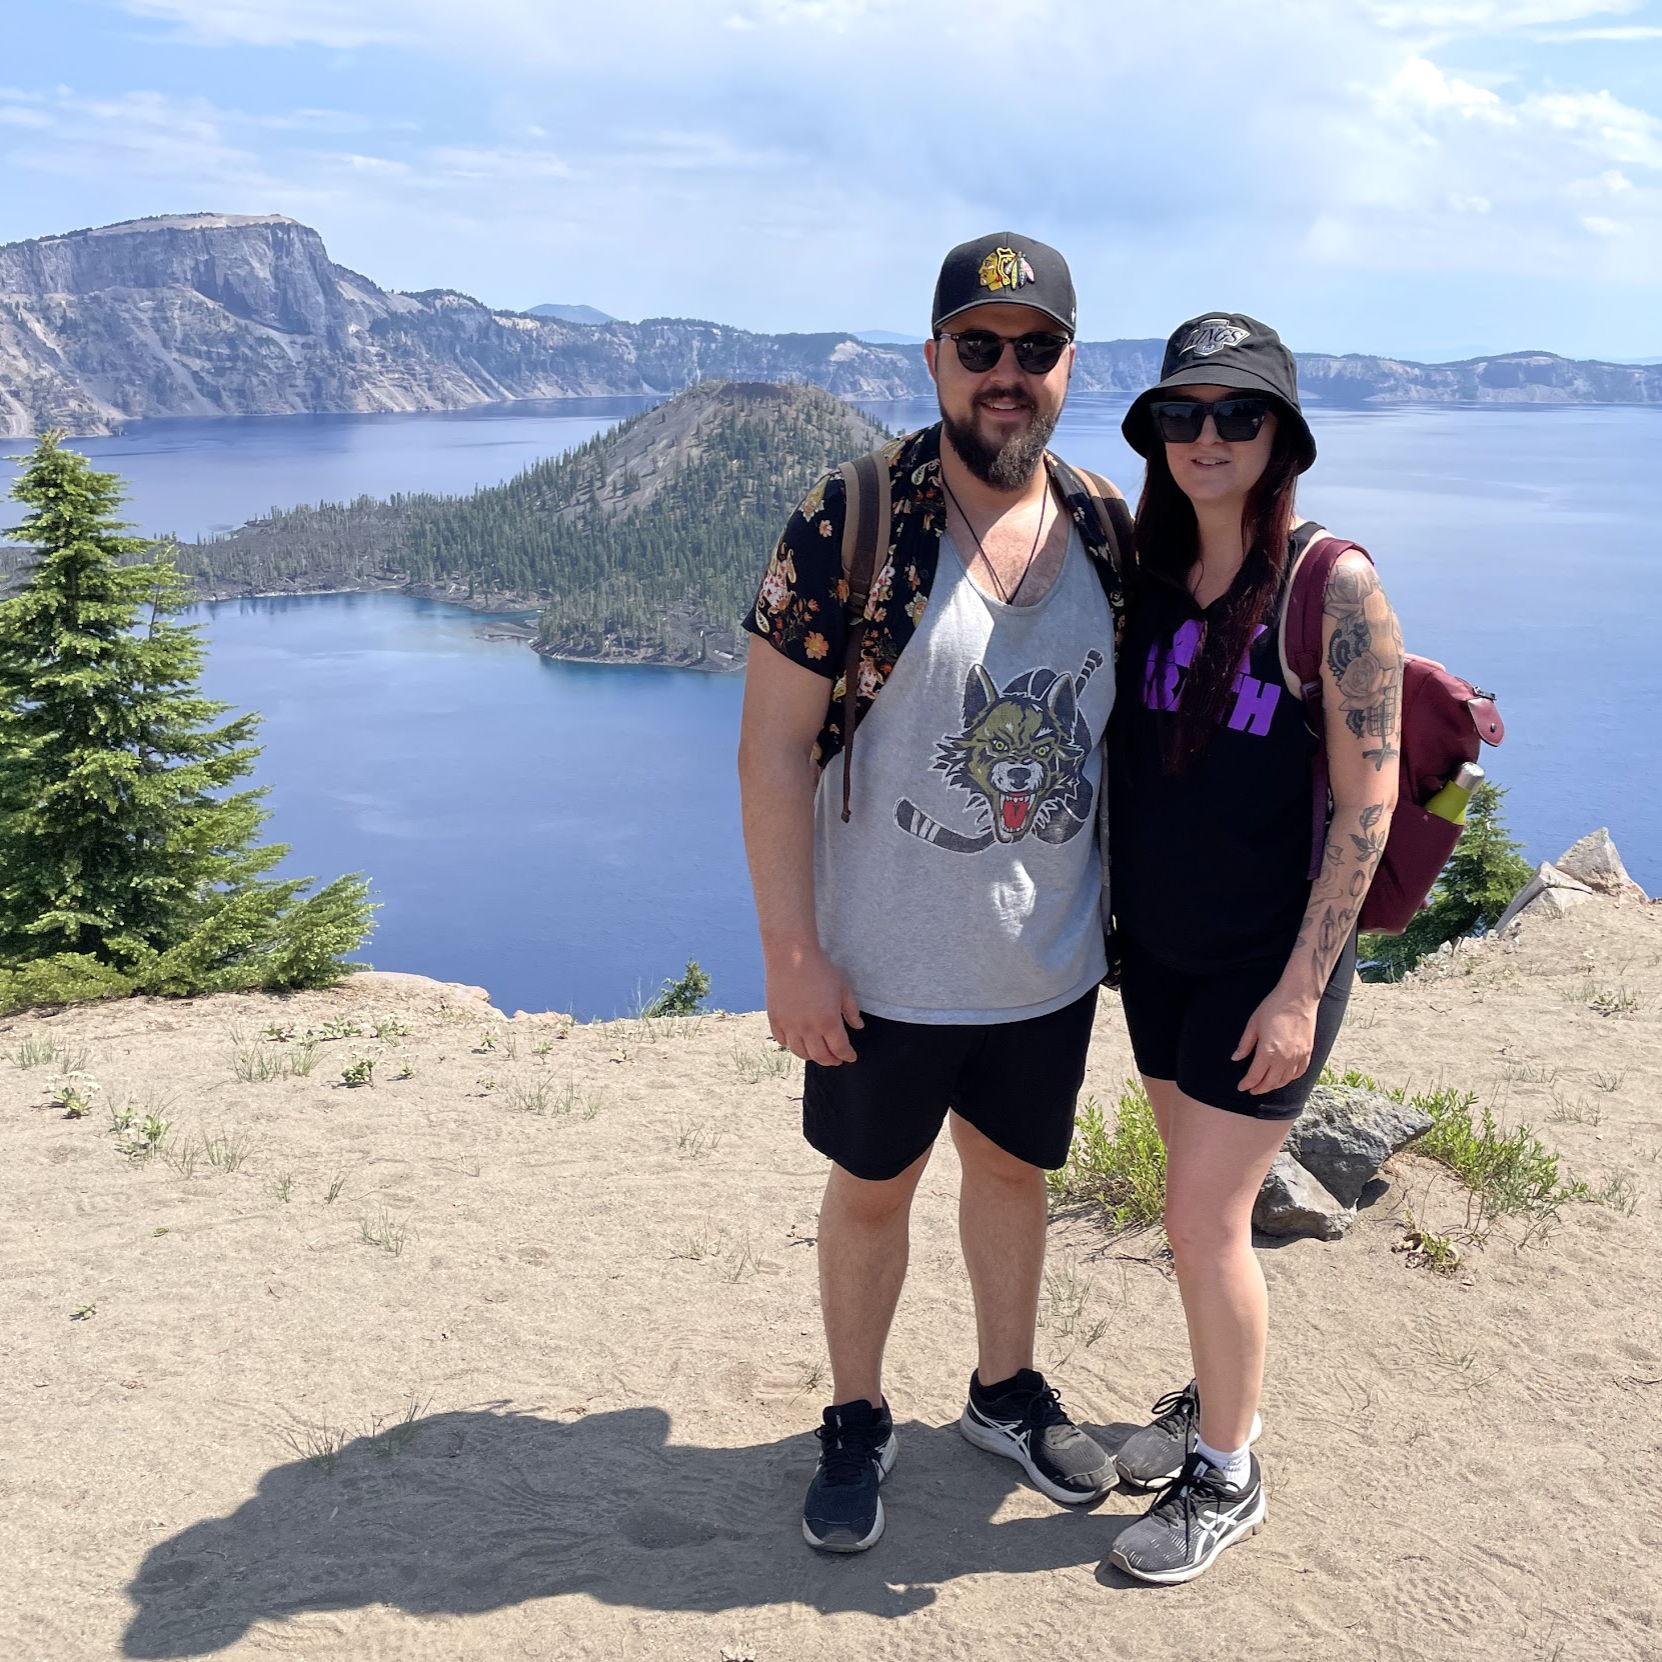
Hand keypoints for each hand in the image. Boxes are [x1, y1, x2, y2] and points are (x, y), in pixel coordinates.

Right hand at [765, 944, 863, 1065]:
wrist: (791, 955)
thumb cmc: (820, 969)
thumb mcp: (843, 988)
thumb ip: (851, 1010)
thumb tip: (858, 1026)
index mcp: (828, 1021)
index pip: (840, 1049)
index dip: (847, 1056)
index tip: (851, 1057)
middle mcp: (808, 1028)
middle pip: (820, 1056)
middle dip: (831, 1061)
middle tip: (837, 1060)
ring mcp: (789, 1025)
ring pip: (800, 1052)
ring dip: (812, 1057)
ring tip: (818, 1053)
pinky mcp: (775, 1019)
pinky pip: (782, 1041)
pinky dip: (791, 1045)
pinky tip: (798, 1042)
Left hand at [1233, 985, 1318, 1095]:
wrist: (1298, 998)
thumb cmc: (1273, 1008)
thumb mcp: (1253, 1024)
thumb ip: (1245, 1044)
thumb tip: (1235, 1058)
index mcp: (1268, 1051)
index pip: (1255, 1076)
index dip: (1247, 1084)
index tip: (1241, 1087)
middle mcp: (1284, 1058)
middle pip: (1270, 1082)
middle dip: (1259, 1088)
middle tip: (1251, 1090)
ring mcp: (1298, 1056)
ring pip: (1285, 1080)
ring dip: (1274, 1085)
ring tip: (1266, 1085)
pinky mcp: (1308, 1052)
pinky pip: (1300, 1072)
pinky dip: (1291, 1078)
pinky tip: (1285, 1078)